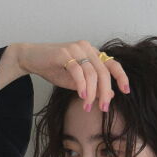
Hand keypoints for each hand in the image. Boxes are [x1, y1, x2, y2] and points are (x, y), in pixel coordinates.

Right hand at [16, 40, 130, 111]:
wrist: (30, 58)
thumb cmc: (53, 68)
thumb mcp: (76, 81)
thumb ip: (92, 86)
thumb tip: (110, 95)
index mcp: (92, 52)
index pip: (112, 63)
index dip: (121, 77)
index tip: (126, 91)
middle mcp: (86, 48)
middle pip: (103, 71)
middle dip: (105, 92)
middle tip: (103, 108)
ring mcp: (75, 49)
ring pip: (91, 73)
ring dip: (91, 93)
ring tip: (87, 106)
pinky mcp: (63, 54)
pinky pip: (78, 71)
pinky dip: (82, 85)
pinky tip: (82, 96)